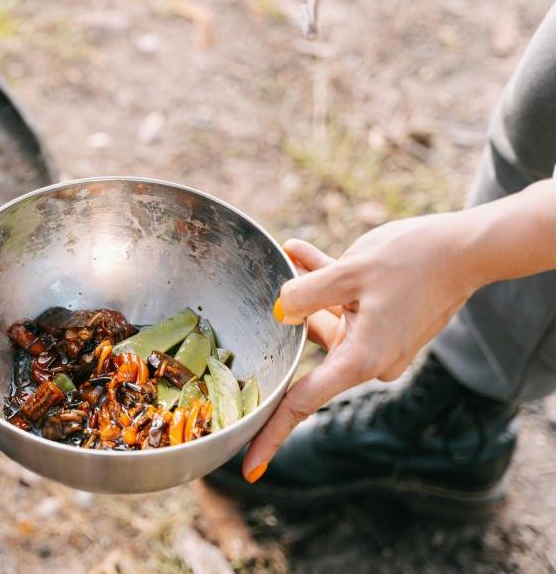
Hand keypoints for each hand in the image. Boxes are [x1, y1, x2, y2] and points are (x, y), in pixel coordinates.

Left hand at [242, 213, 481, 481]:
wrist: (467, 249)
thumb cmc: (412, 261)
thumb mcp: (349, 271)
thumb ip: (306, 293)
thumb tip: (280, 311)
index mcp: (361, 360)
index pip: (303, 403)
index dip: (272, 434)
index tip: (250, 468)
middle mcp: (369, 360)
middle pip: (309, 352)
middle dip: (288, 320)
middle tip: (263, 297)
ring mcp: (377, 344)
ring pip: (324, 320)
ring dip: (307, 291)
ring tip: (291, 254)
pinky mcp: (383, 325)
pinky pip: (342, 308)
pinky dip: (324, 284)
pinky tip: (298, 251)